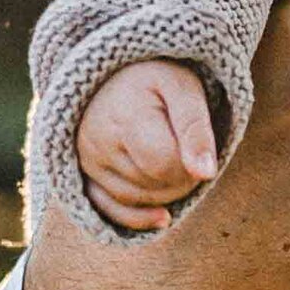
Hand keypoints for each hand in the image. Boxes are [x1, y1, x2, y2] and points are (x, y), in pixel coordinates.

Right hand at [76, 60, 218, 232]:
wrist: (113, 71)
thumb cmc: (155, 77)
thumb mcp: (183, 88)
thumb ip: (196, 129)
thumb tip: (206, 173)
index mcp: (125, 118)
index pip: (164, 165)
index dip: (190, 165)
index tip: (199, 149)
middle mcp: (99, 143)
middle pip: (151, 184)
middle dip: (181, 178)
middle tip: (191, 156)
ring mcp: (88, 161)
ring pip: (134, 198)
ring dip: (165, 194)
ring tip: (180, 169)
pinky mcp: (84, 173)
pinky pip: (106, 208)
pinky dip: (136, 218)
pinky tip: (164, 218)